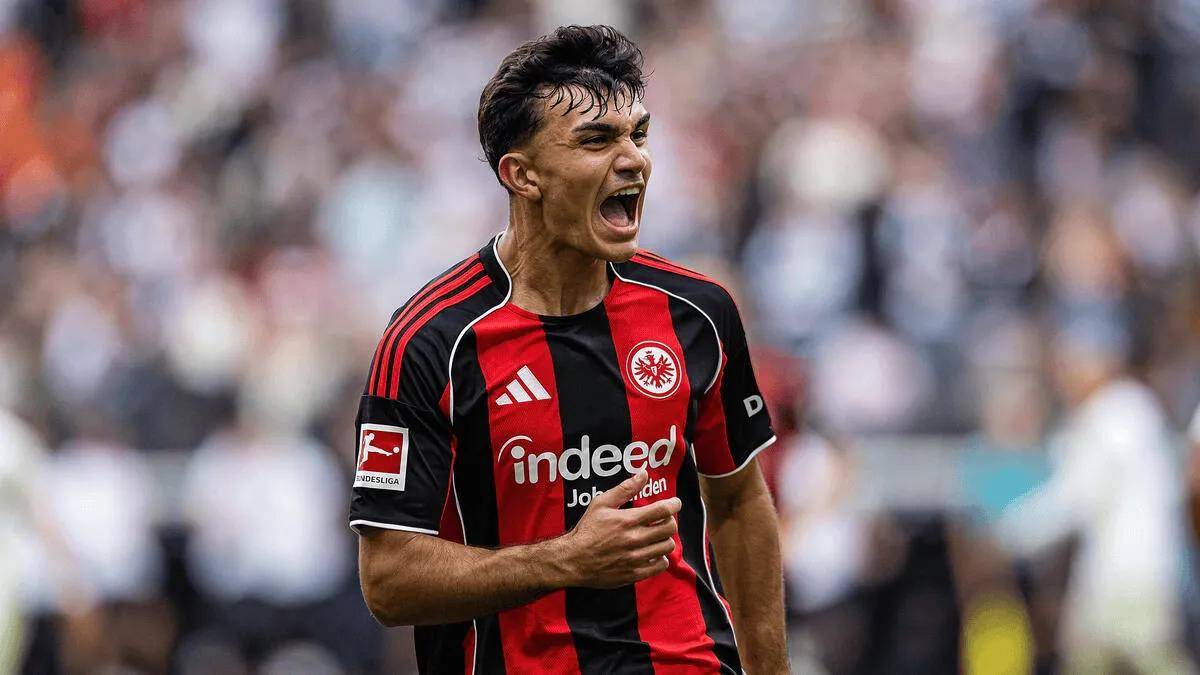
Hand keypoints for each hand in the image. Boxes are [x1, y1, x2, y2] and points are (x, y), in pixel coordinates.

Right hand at [558, 470, 681, 588]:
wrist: (574, 560)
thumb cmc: (587, 530)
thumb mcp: (601, 504)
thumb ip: (624, 489)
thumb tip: (643, 474)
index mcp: (628, 520)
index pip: (663, 510)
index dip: (674, 504)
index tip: (675, 503)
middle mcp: (634, 539)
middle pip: (670, 528)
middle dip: (670, 521)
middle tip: (664, 520)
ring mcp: (636, 558)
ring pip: (667, 546)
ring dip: (665, 539)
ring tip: (657, 536)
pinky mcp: (635, 573)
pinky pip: (661, 565)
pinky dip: (661, 557)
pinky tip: (652, 552)